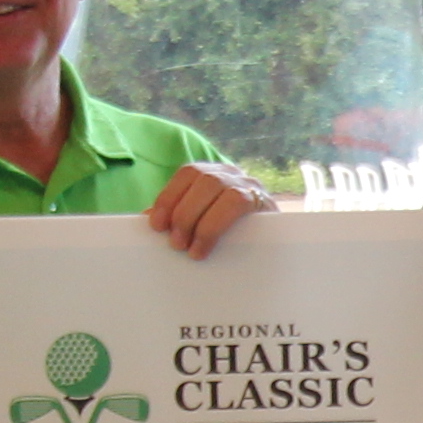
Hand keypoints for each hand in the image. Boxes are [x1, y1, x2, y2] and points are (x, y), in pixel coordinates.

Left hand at [147, 161, 273, 258]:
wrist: (276, 250)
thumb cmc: (234, 236)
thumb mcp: (204, 223)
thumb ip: (179, 217)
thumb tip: (146, 218)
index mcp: (214, 174)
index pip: (187, 173)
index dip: (168, 196)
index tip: (155, 224)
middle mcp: (232, 173)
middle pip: (200, 177)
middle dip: (181, 211)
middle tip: (174, 243)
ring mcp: (249, 183)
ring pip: (215, 186)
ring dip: (195, 219)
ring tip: (188, 248)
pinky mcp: (263, 201)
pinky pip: (236, 202)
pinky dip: (214, 225)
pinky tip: (204, 247)